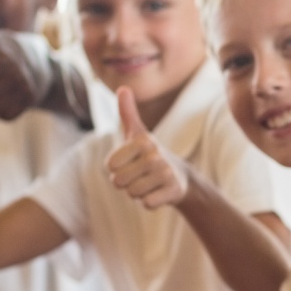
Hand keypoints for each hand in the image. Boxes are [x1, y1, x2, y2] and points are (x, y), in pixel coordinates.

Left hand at [106, 87, 187, 208]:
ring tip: (149, 183)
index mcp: (143, 140)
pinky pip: (146, 203)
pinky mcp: (173, 190)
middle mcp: (155, 154)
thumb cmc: (150, 154)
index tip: (131, 162)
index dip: (117, 168)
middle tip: (140, 175)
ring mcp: (166, 173)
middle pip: (118, 181)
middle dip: (126, 182)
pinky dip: (149, 201)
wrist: (180, 176)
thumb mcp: (137, 133)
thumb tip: (123, 87)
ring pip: (132, 193)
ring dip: (137, 192)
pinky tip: (158, 192)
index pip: (110, 165)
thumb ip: (127, 112)